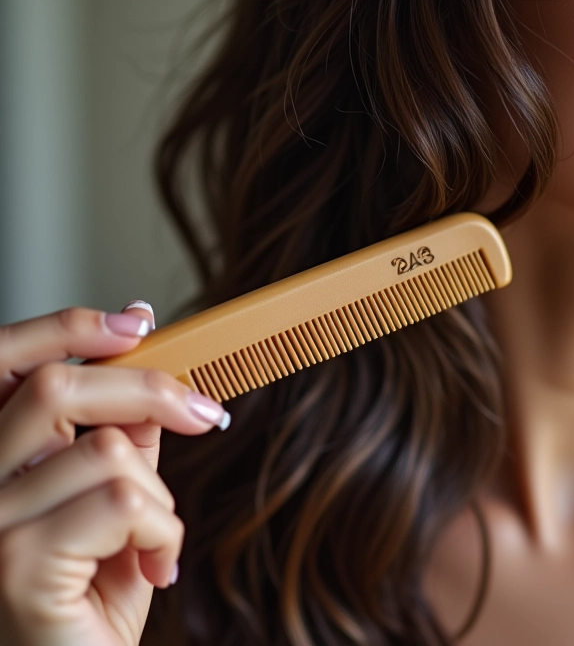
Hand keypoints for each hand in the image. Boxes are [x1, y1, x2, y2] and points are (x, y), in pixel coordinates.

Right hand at [0, 302, 229, 645]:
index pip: (6, 362)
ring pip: (108, 451)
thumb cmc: (95, 598)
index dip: (69, 327)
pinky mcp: (17, 564)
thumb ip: (123, 436)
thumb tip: (150, 362)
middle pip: (56, 388)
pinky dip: (163, 530)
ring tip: (156, 540)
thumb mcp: (116, 502)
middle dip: (149, 389)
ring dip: (160, 497)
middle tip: (206, 413)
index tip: (139, 322)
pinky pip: (122, 501)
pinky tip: (156, 566)